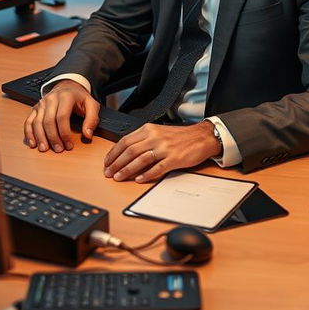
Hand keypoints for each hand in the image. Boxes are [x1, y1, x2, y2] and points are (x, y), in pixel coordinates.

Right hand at [23, 80, 99, 153]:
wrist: (68, 86)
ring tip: (44, 149)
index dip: (65, 133)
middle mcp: (51, 99)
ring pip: (37, 122)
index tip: (69, 145)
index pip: (62, 117)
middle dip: (52, 137)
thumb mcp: (91, 105)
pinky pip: (29, 121)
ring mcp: (42, 103)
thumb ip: (92, 119)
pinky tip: (33, 143)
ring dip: (40, 137)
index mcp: (66, 96)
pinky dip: (29, 133)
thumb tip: (88, 135)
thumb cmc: (80, 98)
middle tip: (58, 149)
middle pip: (48, 121)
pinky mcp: (35, 108)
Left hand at [103, 121, 219, 182]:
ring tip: (118, 177)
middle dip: (116, 163)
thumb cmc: (180, 136)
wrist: (201, 137)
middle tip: (108, 173)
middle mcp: (155, 137)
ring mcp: (165, 148)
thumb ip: (143, 140)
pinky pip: (157, 168)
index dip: (113, 153)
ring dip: (127, 170)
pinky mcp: (174, 158)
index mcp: (149, 130)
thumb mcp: (159, 132)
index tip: (107, 162)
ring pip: (140, 159)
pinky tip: (139, 179)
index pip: (125, 141)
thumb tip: (125, 153)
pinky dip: (147, 174)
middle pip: (130, 151)